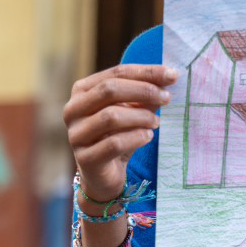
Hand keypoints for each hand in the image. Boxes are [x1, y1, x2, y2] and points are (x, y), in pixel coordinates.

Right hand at [62, 64, 175, 200]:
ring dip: (141, 116)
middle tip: (166, 98)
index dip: (146, 72)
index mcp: (82, 91)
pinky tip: (148, 136)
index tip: (172, 74)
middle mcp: (73, 110)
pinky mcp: (85, 159)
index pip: (116, 73)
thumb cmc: (118, 134)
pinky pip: (114, 143)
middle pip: (109, 90)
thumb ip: (145, 94)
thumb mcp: (132, 110)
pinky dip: (136, 137)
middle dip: (143, 91)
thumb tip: (168, 78)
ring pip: (111, 116)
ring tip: (155, 121)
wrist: (104, 174)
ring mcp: (76, 135)